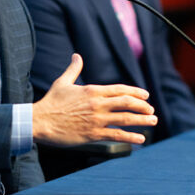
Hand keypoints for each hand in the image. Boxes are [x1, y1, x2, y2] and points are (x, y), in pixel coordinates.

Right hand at [32, 53, 156, 145]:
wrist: (40, 121)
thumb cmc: (50, 102)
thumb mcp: (62, 82)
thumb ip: (73, 69)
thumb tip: (76, 55)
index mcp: (92, 90)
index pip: (120, 90)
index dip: (136, 92)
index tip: (146, 96)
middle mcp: (97, 104)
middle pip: (127, 103)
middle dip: (142, 106)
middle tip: (151, 110)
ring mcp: (96, 119)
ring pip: (125, 119)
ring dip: (142, 120)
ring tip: (153, 121)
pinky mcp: (92, 134)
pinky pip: (116, 135)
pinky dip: (131, 137)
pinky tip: (141, 139)